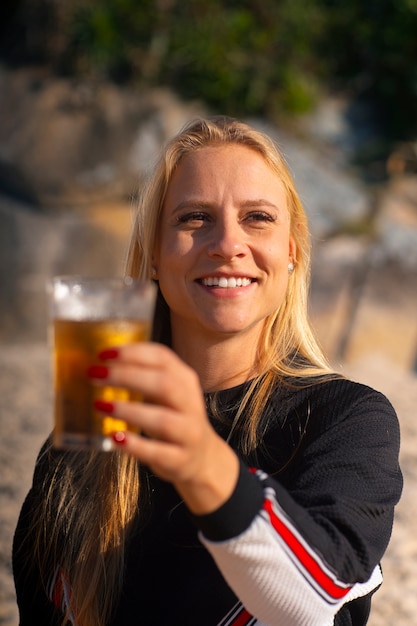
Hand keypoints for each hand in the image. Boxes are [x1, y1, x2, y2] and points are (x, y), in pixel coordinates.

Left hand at [89, 343, 239, 514]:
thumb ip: (142, 377)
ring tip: (100, 405)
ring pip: (162, 419)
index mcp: (185, 379)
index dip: (132, 353)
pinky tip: (114, 437)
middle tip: (95, 375)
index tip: (103, 354)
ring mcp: (188, 432)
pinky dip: (135, 444)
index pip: (162, 357)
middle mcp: (190, 403)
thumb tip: (99, 366)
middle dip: (127, 376)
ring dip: (129, 410)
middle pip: (163, 383)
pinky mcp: (180, 459)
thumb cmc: (174, 418)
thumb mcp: (166, 393)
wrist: (203, 458)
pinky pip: (157, 452)